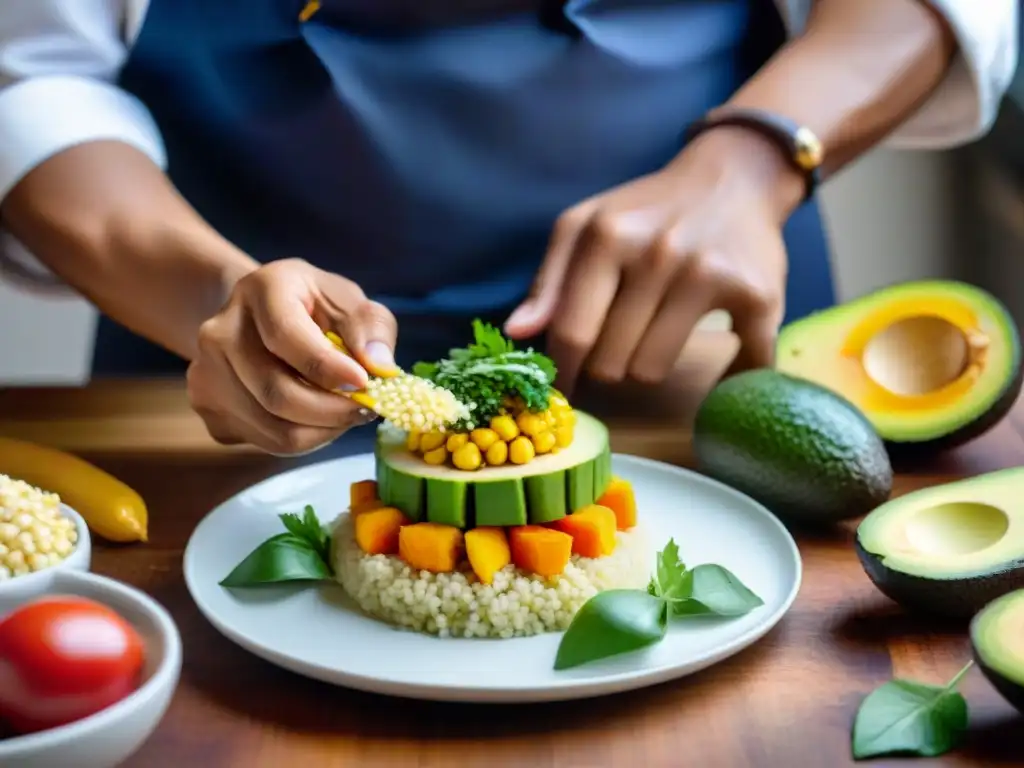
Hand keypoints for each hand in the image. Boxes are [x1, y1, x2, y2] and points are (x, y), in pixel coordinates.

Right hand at [186, 258, 397, 454]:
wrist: (261, 316)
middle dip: (332, 412)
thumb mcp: (350, 302)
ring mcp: (206, 371)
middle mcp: (220, 330)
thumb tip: (380, 367)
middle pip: (277, 393)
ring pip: (273, 428)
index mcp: (262, 289)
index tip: (364, 385)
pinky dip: (301, 438)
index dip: (328, 368)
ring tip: (344, 413)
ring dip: (322, 431)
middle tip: (366, 410)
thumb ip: (371, 328)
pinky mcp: (207, 405)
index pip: (286, 336)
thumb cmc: (315, 308)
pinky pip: (262, 441)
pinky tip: (315, 417)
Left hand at [504, 129, 803, 392]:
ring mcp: (709, 275)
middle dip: (605, 366)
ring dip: (647, 367)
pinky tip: (724, 375)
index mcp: (607, 237)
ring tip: (654, 337)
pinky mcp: (758, 294)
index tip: (562, 390)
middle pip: (610, 362)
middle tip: (615, 348)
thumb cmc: (648, 209)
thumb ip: (549, 280)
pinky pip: (733, 364)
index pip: (573, 333)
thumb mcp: (584, 227)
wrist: (735, 176)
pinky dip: (728, 382)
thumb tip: (519, 332)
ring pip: (652, 370)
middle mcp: (659, 255)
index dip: (563, 372)